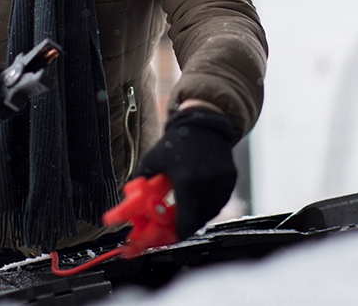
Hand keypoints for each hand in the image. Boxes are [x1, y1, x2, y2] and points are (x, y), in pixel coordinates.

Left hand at [136, 108, 237, 238]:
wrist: (202, 123)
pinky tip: (197, 196)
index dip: (173, 234)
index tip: (163, 235)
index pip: (185, 223)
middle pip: (197, 223)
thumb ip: (140, 186)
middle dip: (182, 226)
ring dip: (195, 216)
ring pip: (210, 214)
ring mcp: (223, 183)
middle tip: (171, 225)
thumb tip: (126, 208)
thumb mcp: (152, 162)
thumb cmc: (175, 143)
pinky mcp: (231, 180)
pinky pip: (219, 202)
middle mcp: (208, 184)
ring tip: (184, 207)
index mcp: (187, 181)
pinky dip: (207, 205)